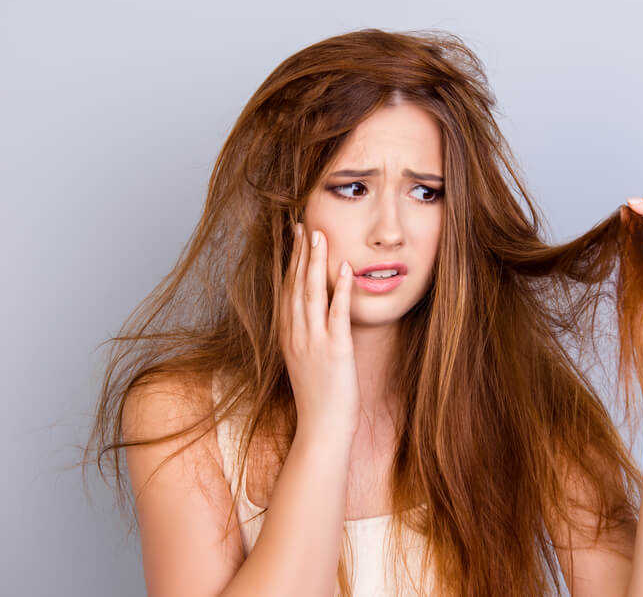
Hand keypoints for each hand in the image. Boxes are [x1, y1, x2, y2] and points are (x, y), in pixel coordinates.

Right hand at [278, 222, 360, 441]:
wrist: (322, 427)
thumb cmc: (318, 396)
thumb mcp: (304, 360)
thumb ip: (305, 335)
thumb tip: (310, 315)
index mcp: (288, 336)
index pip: (287, 290)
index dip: (290, 261)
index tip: (294, 237)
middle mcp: (297, 334)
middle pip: (295, 285)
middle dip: (299, 253)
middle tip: (303, 224)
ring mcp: (314, 342)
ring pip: (312, 294)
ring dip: (315, 263)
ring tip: (319, 235)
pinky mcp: (336, 350)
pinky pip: (337, 315)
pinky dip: (340, 290)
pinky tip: (345, 269)